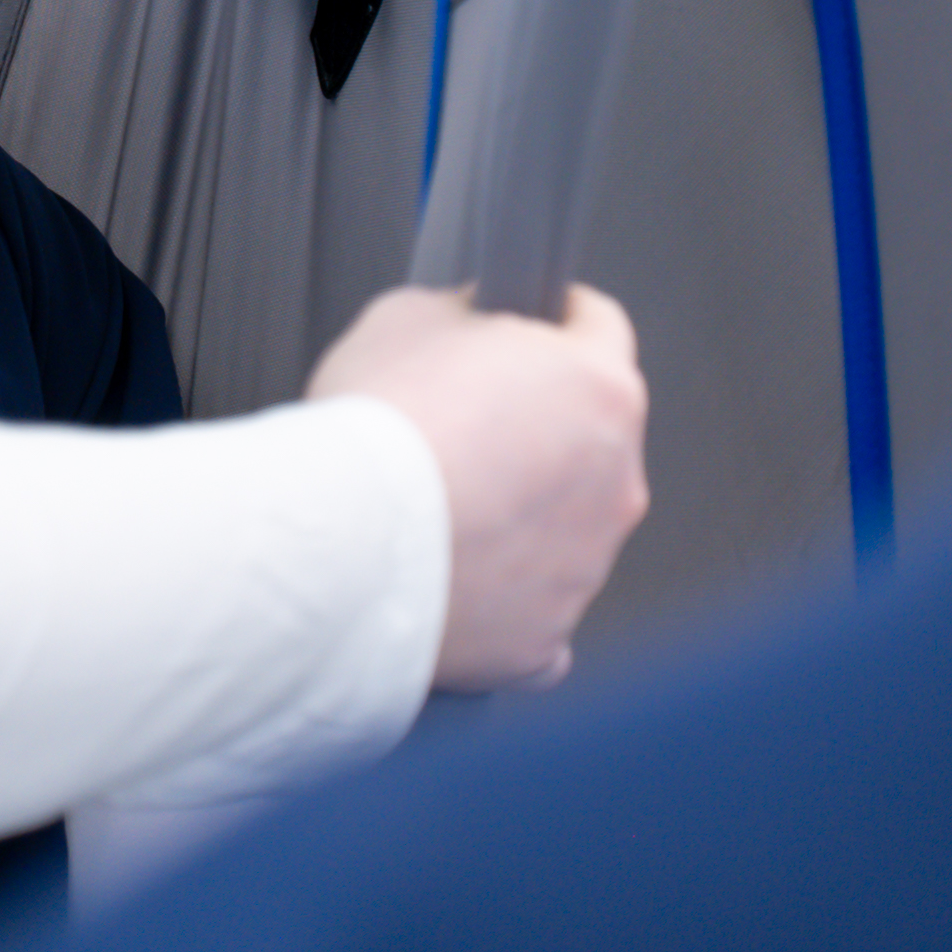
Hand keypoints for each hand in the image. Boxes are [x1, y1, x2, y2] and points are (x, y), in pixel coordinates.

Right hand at [301, 280, 649, 692]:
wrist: (335, 548)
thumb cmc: (375, 430)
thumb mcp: (407, 315)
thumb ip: (464, 317)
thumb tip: (470, 328)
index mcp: (599, 387)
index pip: (601, 326)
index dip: (556, 317)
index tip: (529, 322)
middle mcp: (615, 481)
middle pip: (588, 437)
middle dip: (537, 425)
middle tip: (463, 423)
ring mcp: (586, 566)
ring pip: (564, 528)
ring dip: (521, 513)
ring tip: (442, 508)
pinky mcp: (545, 636)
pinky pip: (535, 613)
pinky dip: (503, 599)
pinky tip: (455, 580)